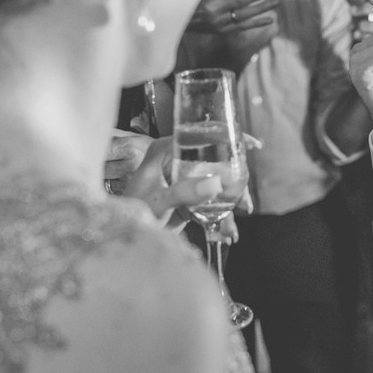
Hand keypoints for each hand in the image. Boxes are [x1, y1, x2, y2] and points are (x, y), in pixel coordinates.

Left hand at [104, 131, 238, 240]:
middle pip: (214, 159)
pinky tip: (228, 232)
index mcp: (165, 151)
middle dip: (234, 180)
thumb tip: (216, 184)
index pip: (199, 135)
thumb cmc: (132, 212)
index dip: (226, 136)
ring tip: (239, 217)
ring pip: (216, 181)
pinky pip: (210, 201)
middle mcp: (175, 160)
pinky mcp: (187, 196)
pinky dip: (221, 216)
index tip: (248, 144)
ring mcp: (182, 179)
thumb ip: (184, 192)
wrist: (123, 237)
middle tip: (245, 199)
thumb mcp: (159, 201)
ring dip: (230, 201)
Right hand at [187, 0, 280, 68]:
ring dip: (262, 8)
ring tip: (277, 1)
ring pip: (244, 14)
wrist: (170, 19)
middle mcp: (213, 8)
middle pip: (243, 0)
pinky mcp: (218, 31)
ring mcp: (217, 21)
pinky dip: (256, 23)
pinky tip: (270, 19)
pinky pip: (240, 27)